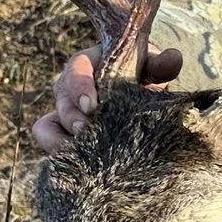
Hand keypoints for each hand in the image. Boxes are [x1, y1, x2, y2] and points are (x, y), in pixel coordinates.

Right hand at [30, 43, 183, 154]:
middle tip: (89, 133)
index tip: (92, 106)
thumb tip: (174, 58)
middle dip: (74, 119)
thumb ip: (161, 64)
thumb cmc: (142, 75)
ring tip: (85, 153)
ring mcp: (64, 111)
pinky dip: (56, 150)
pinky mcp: (62, 132)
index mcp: (88, 64)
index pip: (75, 70)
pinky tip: (79, 163)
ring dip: (63, 140)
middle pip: (61, 102)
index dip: (80, 87)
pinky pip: (47, 140)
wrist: (139, 94)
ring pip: (50, 125)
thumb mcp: (151, 67)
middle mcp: (70, 88)